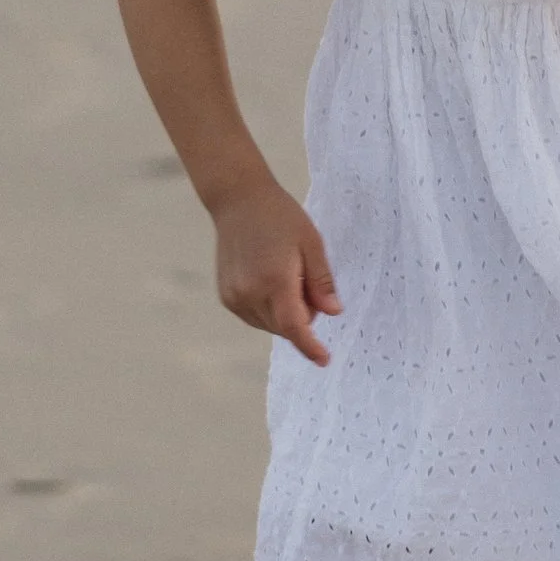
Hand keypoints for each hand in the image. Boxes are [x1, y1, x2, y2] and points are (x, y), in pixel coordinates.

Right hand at [210, 172, 342, 362]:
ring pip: (269, 325)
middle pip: (285, 327)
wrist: (238, 201)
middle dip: (303, 315)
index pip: (295, 326)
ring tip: (287, 275)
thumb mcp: (311, 243)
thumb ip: (322, 281)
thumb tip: (333, 313)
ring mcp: (234, 297)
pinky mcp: (226, 296)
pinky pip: (254, 317)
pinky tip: (271, 280)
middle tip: (306, 279)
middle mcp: (250, 293)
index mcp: (275, 280)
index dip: (310, 346)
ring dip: (285, 313)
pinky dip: (269, 309)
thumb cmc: (280, 217)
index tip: (324, 360)